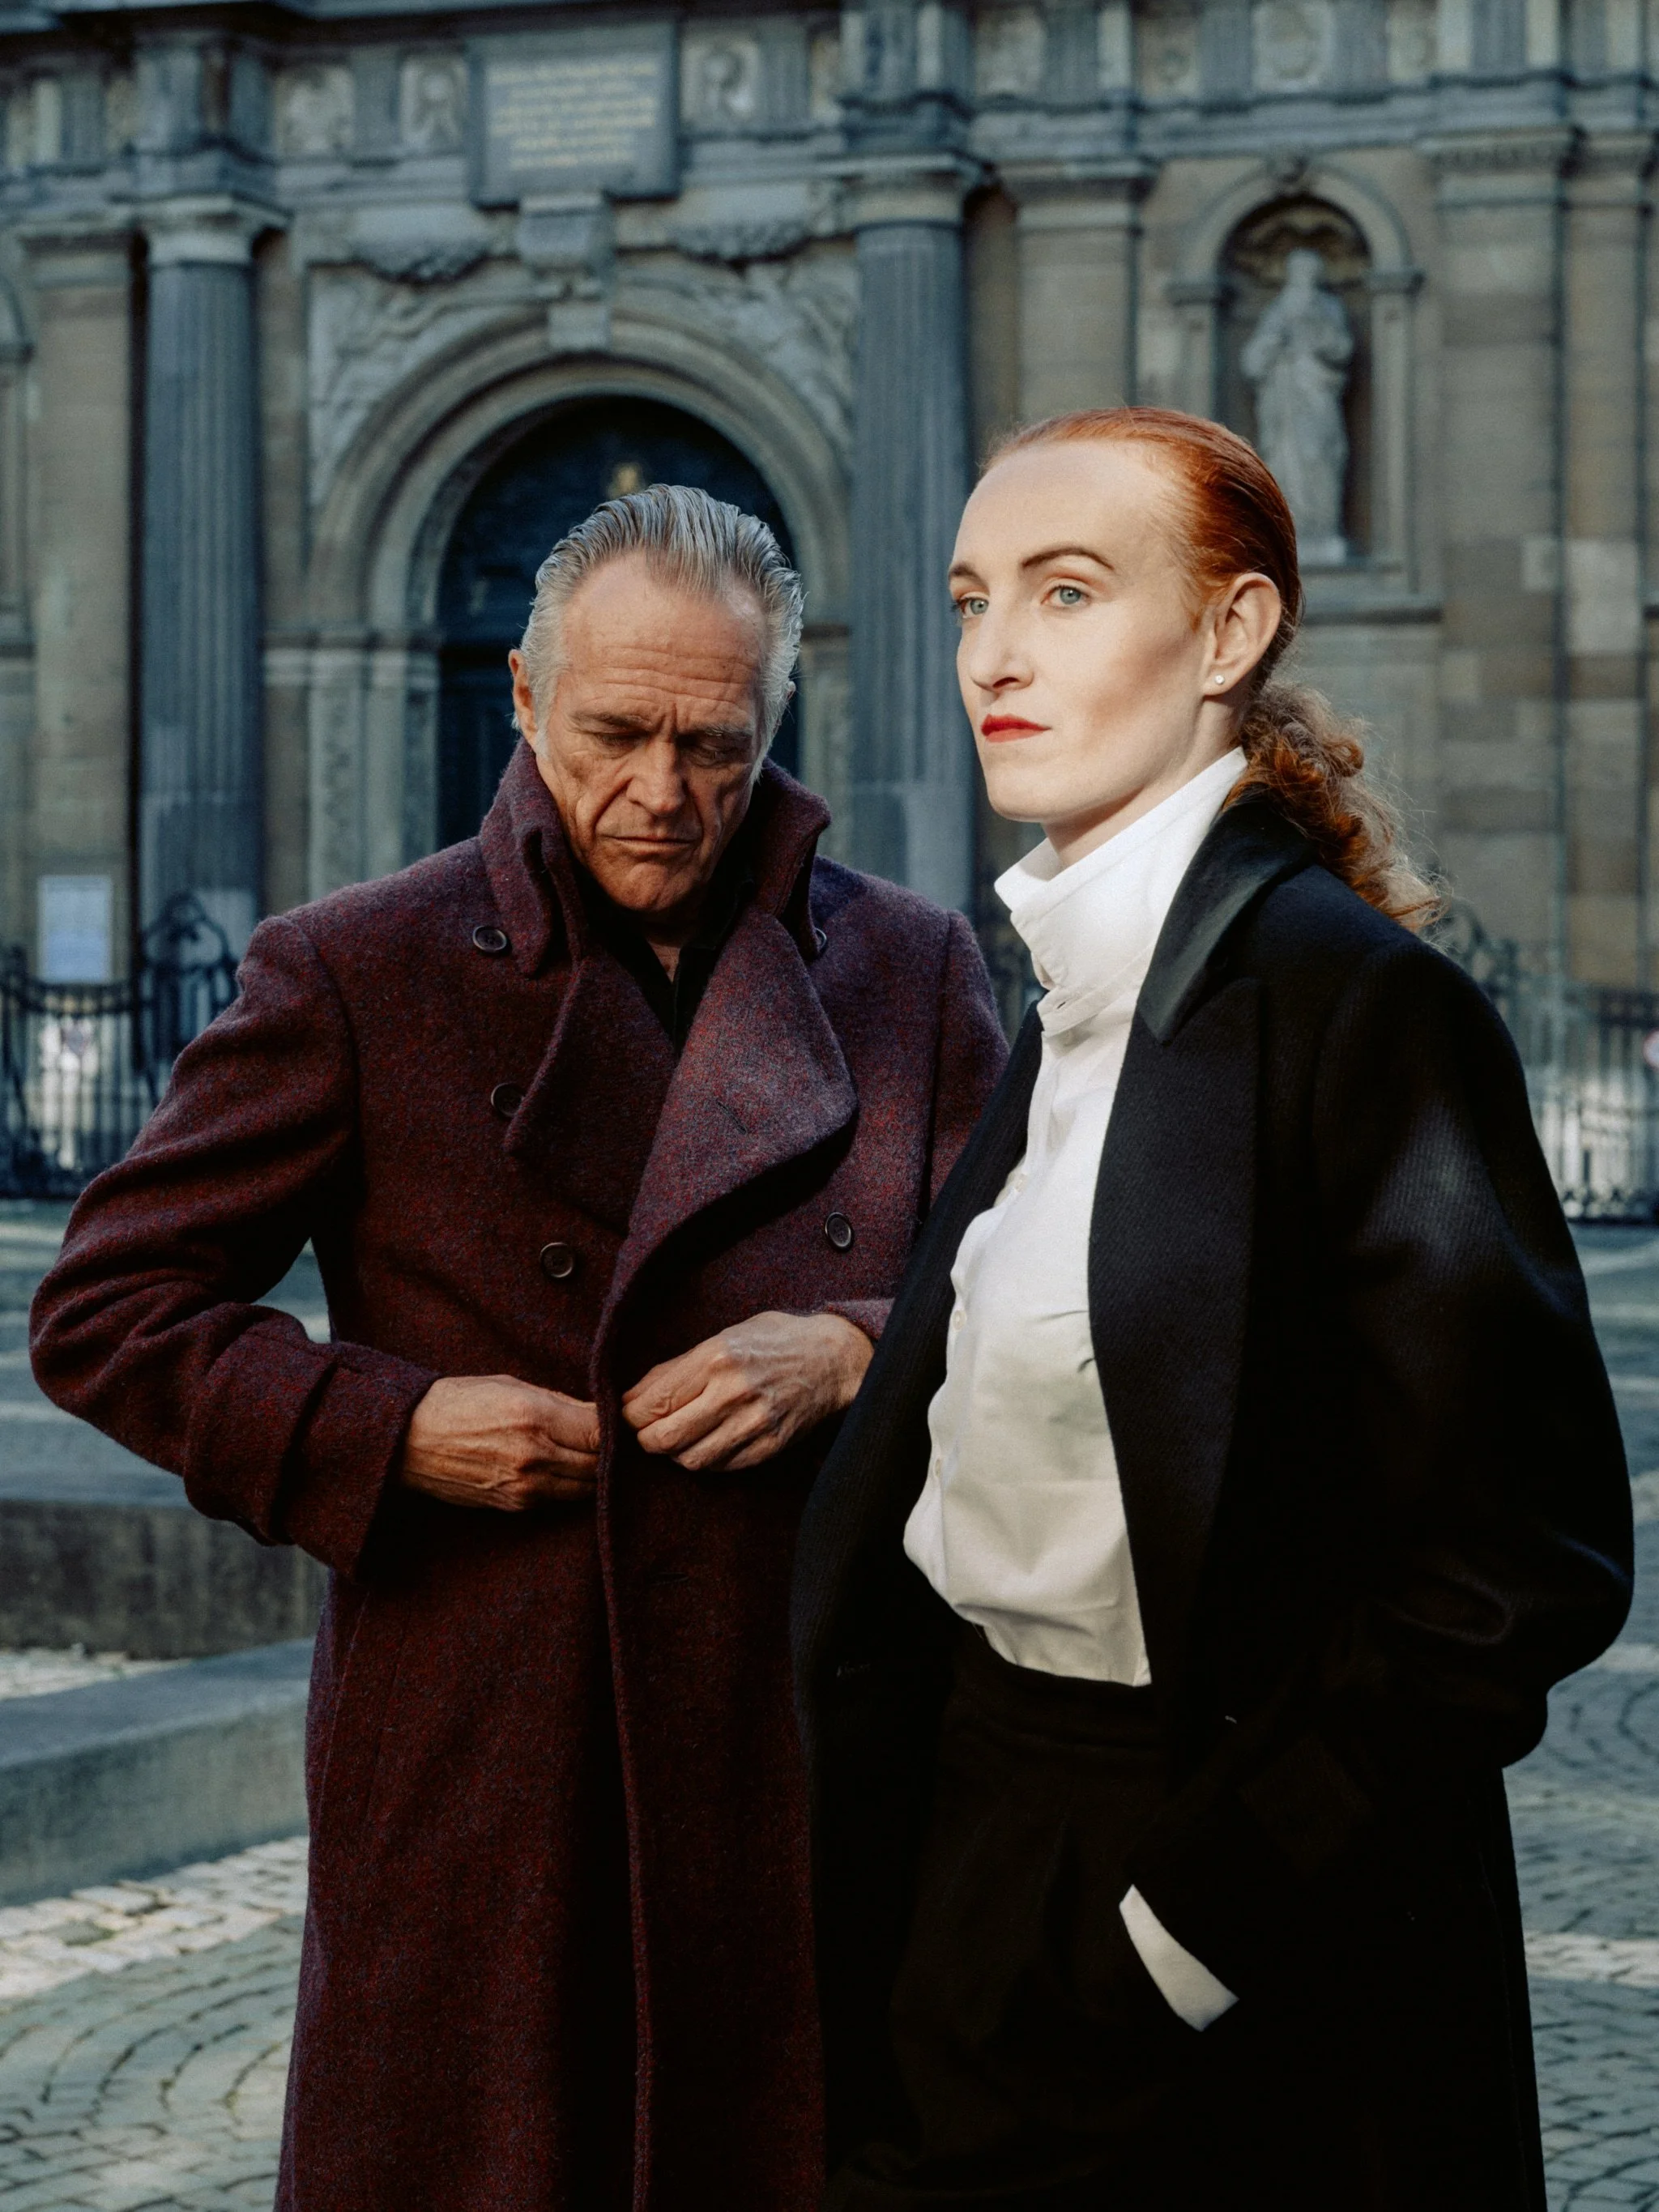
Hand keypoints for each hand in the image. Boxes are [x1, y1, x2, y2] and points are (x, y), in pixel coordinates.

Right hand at [400, 1374, 599, 1509]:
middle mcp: (534, 1456)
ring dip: (591, 1475)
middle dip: (607, 1454)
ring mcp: (524, 1486)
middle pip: (598, 1465)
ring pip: (583, 1489)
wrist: (410, 1440)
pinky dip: (568, 1489)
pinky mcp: (513, 1506)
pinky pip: (558, 1501)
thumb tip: (598, 1413)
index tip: (614, 1422)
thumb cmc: (460, 1402)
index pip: (600, 1432)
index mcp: (536, 1418)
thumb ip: (559, 1402)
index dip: (614, 1429)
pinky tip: (564, 1472)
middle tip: (608, 1442)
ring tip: (588, 1457)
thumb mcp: (512, 1385)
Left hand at [622, 1311, 873, 1472]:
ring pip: (691, 1459)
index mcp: (716, 1358)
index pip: (652, 1402)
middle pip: (665, 1438)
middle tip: (645, 1432)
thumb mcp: (723, 1336)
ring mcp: (754, 1423)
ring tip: (677, 1437)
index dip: (629, 1415)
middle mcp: (733, 1392)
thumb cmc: (772, 1341)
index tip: (627, 1414)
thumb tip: (632, 1395)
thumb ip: (678, 1367)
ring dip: (675, 1453)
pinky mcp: (769, 1445)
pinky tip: (707, 1443)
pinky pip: (721, 1467)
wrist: (832, 1358)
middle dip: (645, 1440)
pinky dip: (706, 1459)